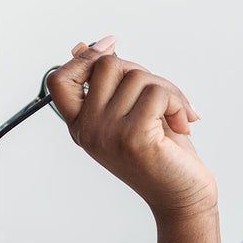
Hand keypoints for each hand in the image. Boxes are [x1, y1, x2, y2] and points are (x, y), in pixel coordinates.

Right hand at [45, 36, 217, 221]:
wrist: (183, 197)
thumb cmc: (162, 155)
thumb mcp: (131, 114)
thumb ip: (109, 86)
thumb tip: (84, 46)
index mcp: (81, 125)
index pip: (58, 80)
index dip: (84, 57)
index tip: (112, 45)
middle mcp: (88, 130)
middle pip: (107, 66)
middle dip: (143, 73)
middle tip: (164, 99)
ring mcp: (107, 133)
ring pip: (137, 77)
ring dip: (168, 91)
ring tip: (177, 117)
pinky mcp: (133, 137)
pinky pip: (157, 93)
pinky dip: (178, 102)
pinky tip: (183, 124)